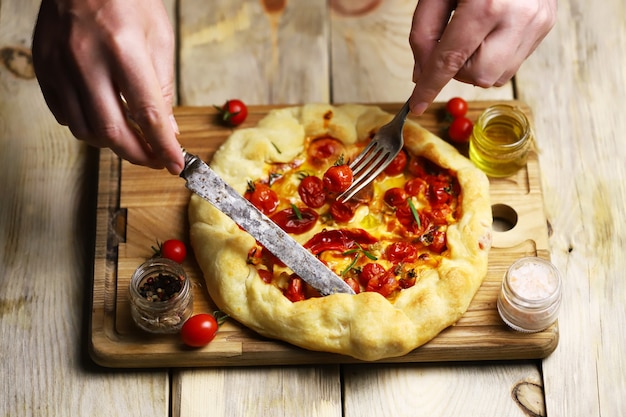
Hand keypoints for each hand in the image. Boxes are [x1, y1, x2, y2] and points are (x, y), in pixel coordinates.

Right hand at [32, 0, 182, 173]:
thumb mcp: (159, 38)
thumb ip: (162, 88)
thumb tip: (167, 130)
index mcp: (123, 50)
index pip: (147, 114)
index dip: (163, 147)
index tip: (175, 165)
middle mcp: (86, 60)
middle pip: (112, 131)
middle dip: (138, 155)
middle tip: (155, 161)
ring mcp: (59, 65)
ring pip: (85, 130)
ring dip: (112, 145)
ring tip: (131, 139)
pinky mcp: (43, 67)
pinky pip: (63, 115)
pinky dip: (86, 127)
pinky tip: (103, 120)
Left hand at [408, 0, 556, 114]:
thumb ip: (423, 32)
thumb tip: (421, 74)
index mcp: (486, 6)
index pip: (450, 60)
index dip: (430, 86)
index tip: (418, 105)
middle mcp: (518, 17)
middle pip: (477, 75)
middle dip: (457, 68)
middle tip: (452, 42)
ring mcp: (538, 22)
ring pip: (497, 76)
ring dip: (476, 64)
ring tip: (474, 32)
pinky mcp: (547, 24)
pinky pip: (513, 63)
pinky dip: (494, 56)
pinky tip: (492, 30)